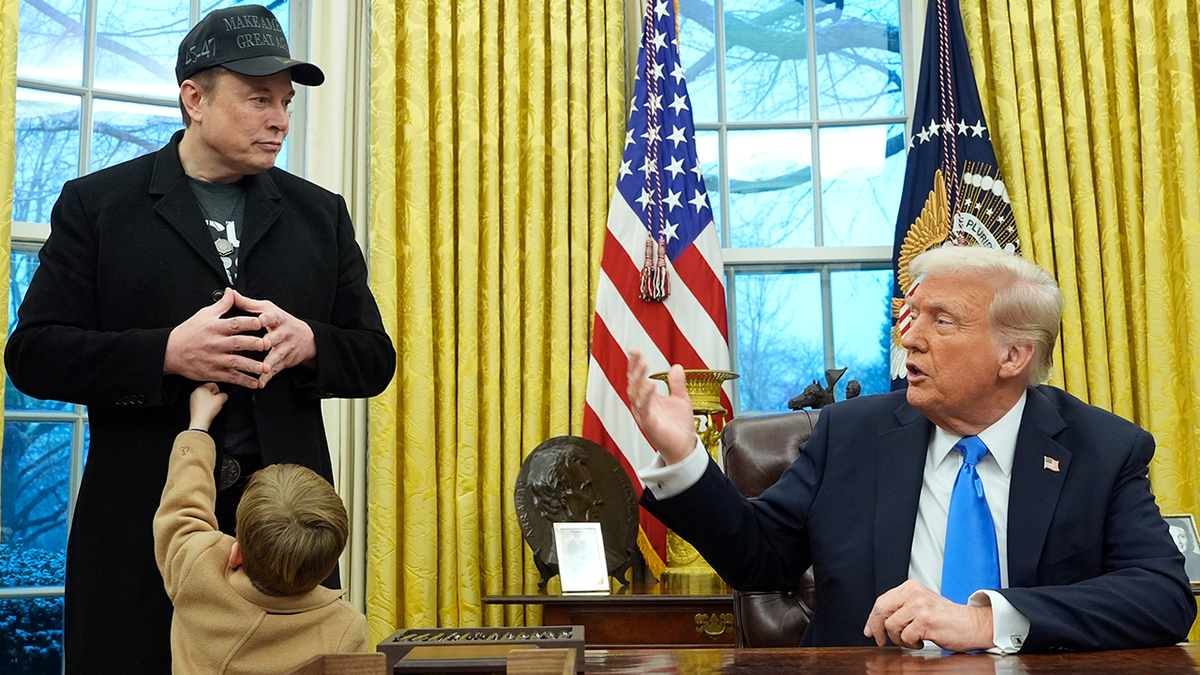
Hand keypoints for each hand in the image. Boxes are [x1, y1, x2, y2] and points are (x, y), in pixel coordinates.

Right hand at [164, 289, 265, 387]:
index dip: (249, 322)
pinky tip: (256, 382)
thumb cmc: (188, 332)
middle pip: (238, 343)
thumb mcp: (204, 314)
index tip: (262, 321)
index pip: (235, 323)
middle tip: (267, 344)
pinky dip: (244, 381)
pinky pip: (231, 377)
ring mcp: (215, 359)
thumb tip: (231, 291)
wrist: (170, 352)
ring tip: (265, 368)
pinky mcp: (213, 372)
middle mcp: (216, 343)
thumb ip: (222, 304)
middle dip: (253, 344)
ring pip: (236, 362)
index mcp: (215, 327)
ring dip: (252, 366)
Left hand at [189, 383, 227, 430]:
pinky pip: (202, 402)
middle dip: (213, 396)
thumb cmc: (207, 410)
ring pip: (205, 396)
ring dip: (210, 401)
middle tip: (214, 403)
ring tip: (210, 407)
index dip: (218, 391)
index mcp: (201, 388)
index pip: (213, 384)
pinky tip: (207, 409)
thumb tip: (223, 396)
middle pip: (209, 390)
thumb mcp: (221, 400)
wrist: (200, 421)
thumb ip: (224, 395)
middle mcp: (195, 392)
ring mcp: (193, 399)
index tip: (217, 398)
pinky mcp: (193, 405)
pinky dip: (205, 405)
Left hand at [228, 289, 316, 387]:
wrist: (306, 338)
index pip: (272, 317)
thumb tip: (230, 293)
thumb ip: (248, 304)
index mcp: (277, 319)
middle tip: (263, 344)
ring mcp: (285, 348)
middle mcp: (283, 333)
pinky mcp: (284, 361)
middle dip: (270, 341)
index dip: (266, 318)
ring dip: (270, 362)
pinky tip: (261, 382)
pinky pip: (276, 369)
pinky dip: (268, 377)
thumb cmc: (281, 322)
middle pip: (275, 337)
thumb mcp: (267, 309)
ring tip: (263, 368)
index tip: (260, 319)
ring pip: (277, 355)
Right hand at [625, 348, 699, 463]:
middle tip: (637, 355)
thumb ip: (677, 384)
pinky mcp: (649, 425)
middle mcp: (643, 406)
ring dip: (638, 379)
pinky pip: (644, 409)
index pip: (638, 378)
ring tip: (643, 365)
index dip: (635, 364)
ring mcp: (644, 415)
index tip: (634, 351)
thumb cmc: (679, 427)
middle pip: (633, 384)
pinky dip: (646, 397)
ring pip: (635, 395)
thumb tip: (676, 367)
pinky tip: (650, 385)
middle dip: (634, 369)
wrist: (684, 447)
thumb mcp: (681, 399)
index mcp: (649, 398)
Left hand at [863, 579, 994, 651]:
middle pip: (881, 610)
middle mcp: (914, 593)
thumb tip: (875, 623)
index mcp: (911, 587)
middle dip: (877, 628)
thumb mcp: (921, 604)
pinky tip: (921, 641)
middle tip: (880, 641)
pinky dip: (911, 643)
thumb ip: (901, 608)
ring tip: (912, 639)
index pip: (882, 601)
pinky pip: (906, 636)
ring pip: (891, 625)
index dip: (872, 618)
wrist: (972, 625)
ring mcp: (920, 606)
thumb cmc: (947, 618)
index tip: (869, 630)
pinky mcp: (926, 621)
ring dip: (899, 638)